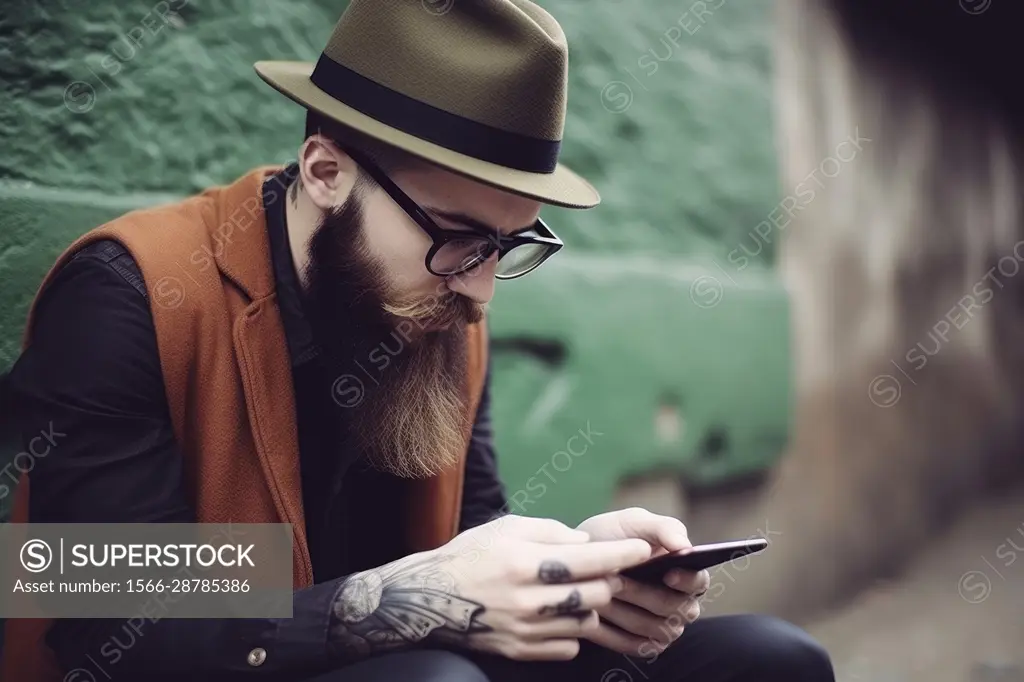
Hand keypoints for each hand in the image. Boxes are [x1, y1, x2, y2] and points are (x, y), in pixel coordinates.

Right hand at [327, 515, 651, 661]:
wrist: (428, 598)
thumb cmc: (472, 554)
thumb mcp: (507, 528)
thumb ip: (551, 532)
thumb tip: (588, 543)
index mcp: (525, 562)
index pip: (590, 560)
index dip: (623, 555)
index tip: (644, 550)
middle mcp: (527, 599)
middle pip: (595, 596)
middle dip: (608, 582)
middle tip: (606, 572)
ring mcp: (524, 630)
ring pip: (585, 622)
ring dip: (591, 607)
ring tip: (580, 592)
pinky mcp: (520, 652)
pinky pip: (567, 646)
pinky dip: (571, 631)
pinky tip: (559, 615)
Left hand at [575, 508, 710, 655]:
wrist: (576, 559)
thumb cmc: (611, 536)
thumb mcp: (633, 522)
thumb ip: (663, 528)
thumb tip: (686, 546)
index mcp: (685, 572)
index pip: (699, 582)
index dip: (687, 580)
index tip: (667, 574)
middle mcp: (680, 603)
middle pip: (676, 609)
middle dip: (644, 594)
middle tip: (614, 580)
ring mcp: (663, 627)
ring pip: (654, 628)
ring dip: (624, 611)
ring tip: (599, 593)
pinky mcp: (642, 645)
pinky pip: (635, 646)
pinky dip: (613, 632)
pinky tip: (594, 615)